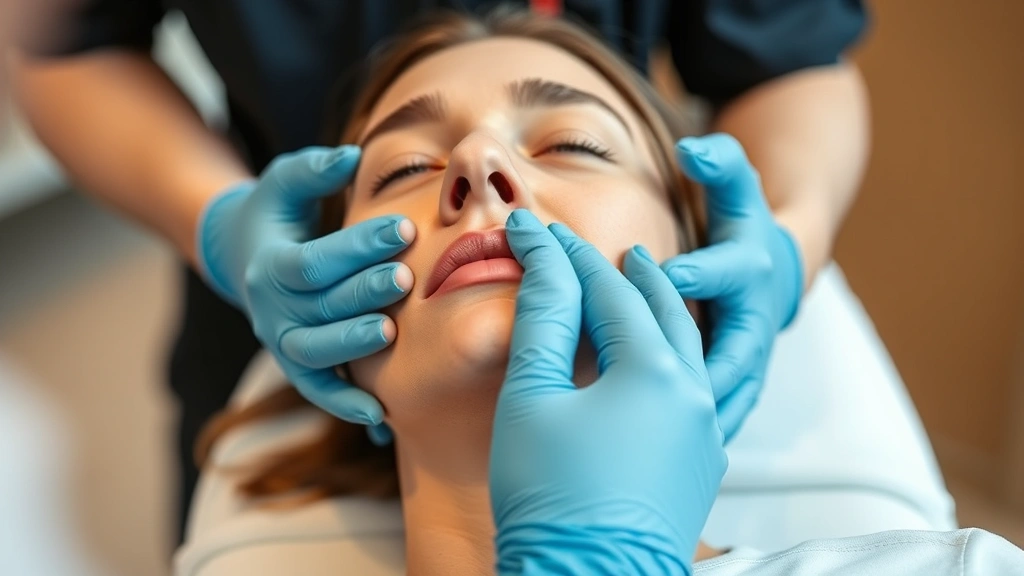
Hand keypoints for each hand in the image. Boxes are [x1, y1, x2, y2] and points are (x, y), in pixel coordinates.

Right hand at [196, 145, 413, 426]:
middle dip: (362, 291)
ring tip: (390, 332)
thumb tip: (350, 156)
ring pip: (315, 352)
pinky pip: (319, 390)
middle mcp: (271, 310)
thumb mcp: (284, 182)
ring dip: (352, 344)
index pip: (313, 260)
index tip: (404, 226)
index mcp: (269, 265)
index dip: (356, 246)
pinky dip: (344, 405)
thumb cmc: (277, 214)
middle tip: (405, 276)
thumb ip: (313, 170)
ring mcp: (283, 342)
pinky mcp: (298, 366)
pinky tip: (380, 416)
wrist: (244, 257)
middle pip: (317, 307)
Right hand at [491, 210, 726, 575]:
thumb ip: (544, 320)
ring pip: (690, 351)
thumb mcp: (533, 399)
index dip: (568, 258)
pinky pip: (697, 390)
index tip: (539, 232)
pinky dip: (675, 359)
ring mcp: (705, 432)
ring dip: (664, 313)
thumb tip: (546, 260)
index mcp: (654, 371)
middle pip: (663, 312)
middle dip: (632, 277)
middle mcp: (695, 394)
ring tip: (646, 290)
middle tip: (616, 250)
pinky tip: (662, 362)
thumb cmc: (551, 497)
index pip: (608, 292)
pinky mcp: (702, 465)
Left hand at [664, 133, 802, 440]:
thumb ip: (720, 164)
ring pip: (724, 399)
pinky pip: (715, 421)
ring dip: (694, 422)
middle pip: (728, 354)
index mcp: (747, 274)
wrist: (773, 276)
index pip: (726, 273)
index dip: (698, 274)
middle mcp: (753, 324)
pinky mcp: (737, 391)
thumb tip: (693, 148)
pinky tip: (657, 467)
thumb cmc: (741, 228)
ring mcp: (749, 364)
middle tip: (648, 388)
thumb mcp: (737, 189)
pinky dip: (693, 444)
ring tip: (652, 444)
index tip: (666, 274)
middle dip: (691, 370)